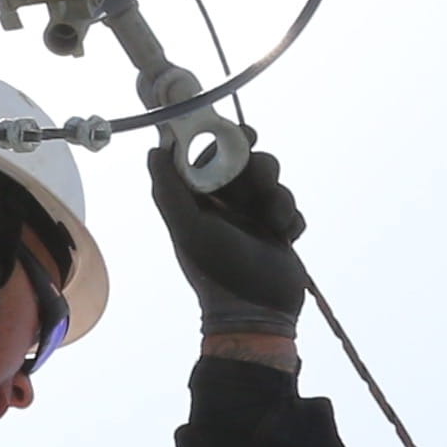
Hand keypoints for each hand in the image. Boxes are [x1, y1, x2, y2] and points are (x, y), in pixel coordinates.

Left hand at [150, 143, 309, 338]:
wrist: (257, 311)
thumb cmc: (216, 268)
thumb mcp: (188, 227)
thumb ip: (168, 189)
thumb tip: (154, 149)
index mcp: (199, 200)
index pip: (211, 155)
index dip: (225, 140)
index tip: (242, 135)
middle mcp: (226, 205)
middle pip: (248, 162)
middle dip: (260, 168)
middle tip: (262, 180)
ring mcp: (254, 217)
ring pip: (274, 183)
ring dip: (278, 198)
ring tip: (273, 222)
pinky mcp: (280, 232)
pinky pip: (292, 209)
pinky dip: (291, 220)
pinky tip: (284, 238)